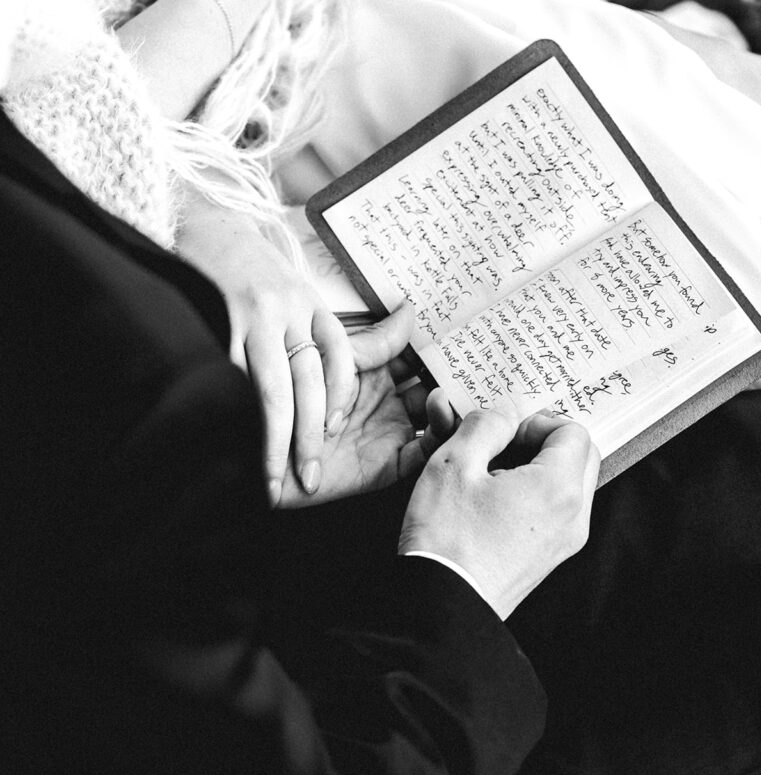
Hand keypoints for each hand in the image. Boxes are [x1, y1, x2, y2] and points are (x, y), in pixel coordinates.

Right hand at [176, 192, 355, 504]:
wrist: (206, 228)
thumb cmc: (258, 277)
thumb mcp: (303, 296)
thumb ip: (343, 325)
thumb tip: (412, 316)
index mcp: (312, 305)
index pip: (340, 353)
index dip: (340, 394)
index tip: (337, 429)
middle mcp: (286, 309)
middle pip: (307, 382)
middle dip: (310, 436)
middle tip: (310, 479)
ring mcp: (250, 317)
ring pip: (270, 389)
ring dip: (274, 441)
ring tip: (273, 482)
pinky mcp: (215, 324)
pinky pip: (230, 380)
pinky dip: (235, 416)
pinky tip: (232, 444)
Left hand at [278, 306, 455, 506]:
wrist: (262, 442)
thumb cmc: (291, 396)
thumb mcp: (338, 360)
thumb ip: (379, 342)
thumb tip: (411, 309)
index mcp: (379, 375)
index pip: (422, 360)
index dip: (444, 349)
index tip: (471, 333)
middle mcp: (390, 404)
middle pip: (436, 390)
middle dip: (458, 379)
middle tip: (483, 364)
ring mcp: (391, 434)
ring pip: (437, 422)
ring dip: (451, 406)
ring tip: (449, 389)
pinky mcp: (388, 465)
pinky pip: (424, 453)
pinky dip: (440, 435)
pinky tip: (441, 413)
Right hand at [399, 408, 599, 618]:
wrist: (442, 605)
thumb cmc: (446, 538)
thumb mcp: (454, 464)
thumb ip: (485, 425)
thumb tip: (503, 412)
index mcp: (558, 488)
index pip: (572, 431)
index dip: (536, 420)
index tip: (502, 428)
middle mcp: (574, 515)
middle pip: (580, 455)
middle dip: (544, 440)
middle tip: (502, 442)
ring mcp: (564, 540)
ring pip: (570, 483)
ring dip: (539, 466)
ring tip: (491, 471)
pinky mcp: (549, 557)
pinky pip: (557, 510)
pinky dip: (535, 493)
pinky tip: (493, 499)